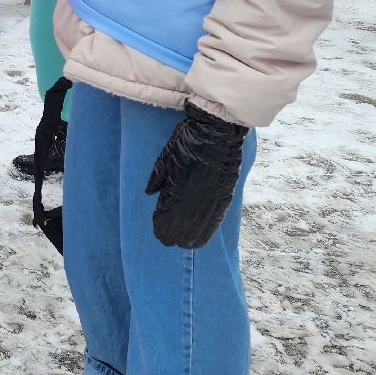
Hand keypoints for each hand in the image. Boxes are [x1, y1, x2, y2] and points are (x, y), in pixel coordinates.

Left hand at [145, 102, 249, 248]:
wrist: (218, 131)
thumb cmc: (188, 140)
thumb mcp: (166, 156)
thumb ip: (158, 176)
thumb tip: (149, 193)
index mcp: (177, 188)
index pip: (165, 218)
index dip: (160, 227)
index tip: (156, 231)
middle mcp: (194, 199)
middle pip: (181, 230)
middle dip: (172, 236)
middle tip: (166, 239)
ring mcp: (211, 200)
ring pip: (199, 231)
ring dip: (188, 238)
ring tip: (182, 243)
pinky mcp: (225, 198)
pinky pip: (215, 223)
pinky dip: (205, 232)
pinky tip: (199, 239)